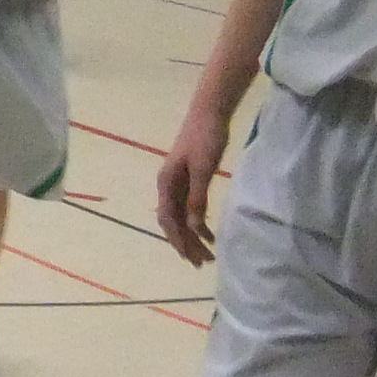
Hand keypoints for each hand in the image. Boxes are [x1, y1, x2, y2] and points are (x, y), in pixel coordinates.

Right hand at [158, 104, 230, 265]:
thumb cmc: (205, 138)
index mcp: (166, 184)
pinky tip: (208, 232)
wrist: (210, 112)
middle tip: (202, 263)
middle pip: (173, 223)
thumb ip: (197, 198)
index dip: (179, 241)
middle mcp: (167, 187)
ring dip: (192, 237)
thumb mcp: (202, 169)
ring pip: (181, 218)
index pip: (169, 221)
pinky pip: (189, 209)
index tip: (192, 258)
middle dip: (186, 244)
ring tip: (207, 254)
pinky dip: (197, 223)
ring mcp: (177, 184)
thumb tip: (195, 227)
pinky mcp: (188, 180)